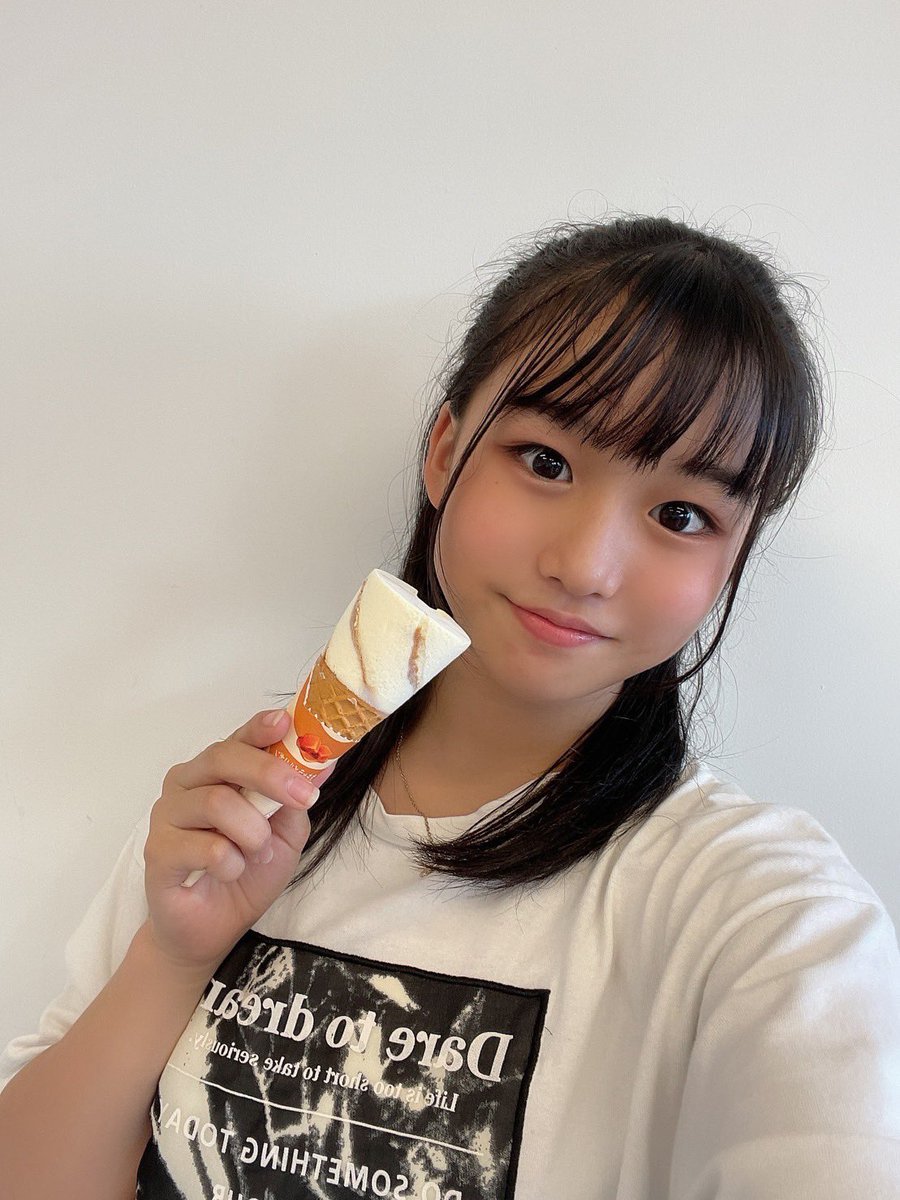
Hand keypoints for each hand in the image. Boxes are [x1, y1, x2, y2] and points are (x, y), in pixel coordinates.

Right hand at [143, 709, 335, 972]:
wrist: (211, 931)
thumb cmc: (246, 874)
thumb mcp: (285, 834)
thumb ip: (296, 799)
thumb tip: (325, 763)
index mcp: (216, 772)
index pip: (237, 738)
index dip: (260, 727)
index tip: (285, 723)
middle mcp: (186, 784)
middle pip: (222, 758)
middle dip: (269, 773)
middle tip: (304, 795)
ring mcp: (167, 816)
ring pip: (215, 801)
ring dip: (252, 830)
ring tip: (260, 851)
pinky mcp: (157, 852)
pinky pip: (204, 846)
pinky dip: (232, 861)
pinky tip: (232, 872)